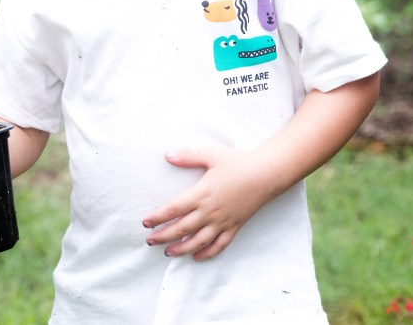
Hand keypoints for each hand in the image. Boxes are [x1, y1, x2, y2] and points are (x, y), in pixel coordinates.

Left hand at [142, 147, 272, 261]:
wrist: (267, 174)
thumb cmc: (238, 163)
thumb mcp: (211, 155)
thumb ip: (188, 156)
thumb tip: (167, 155)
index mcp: (201, 194)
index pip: (173, 209)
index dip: (158, 217)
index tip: (145, 223)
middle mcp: (210, 212)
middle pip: (182, 229)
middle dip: (163, 236)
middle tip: (150, 241)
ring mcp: (223, 222)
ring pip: (198, 241)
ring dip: (181, 248)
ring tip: (168, 252)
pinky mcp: (235, 226)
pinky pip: (219, 245)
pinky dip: (207, 253)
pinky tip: (197, 257)